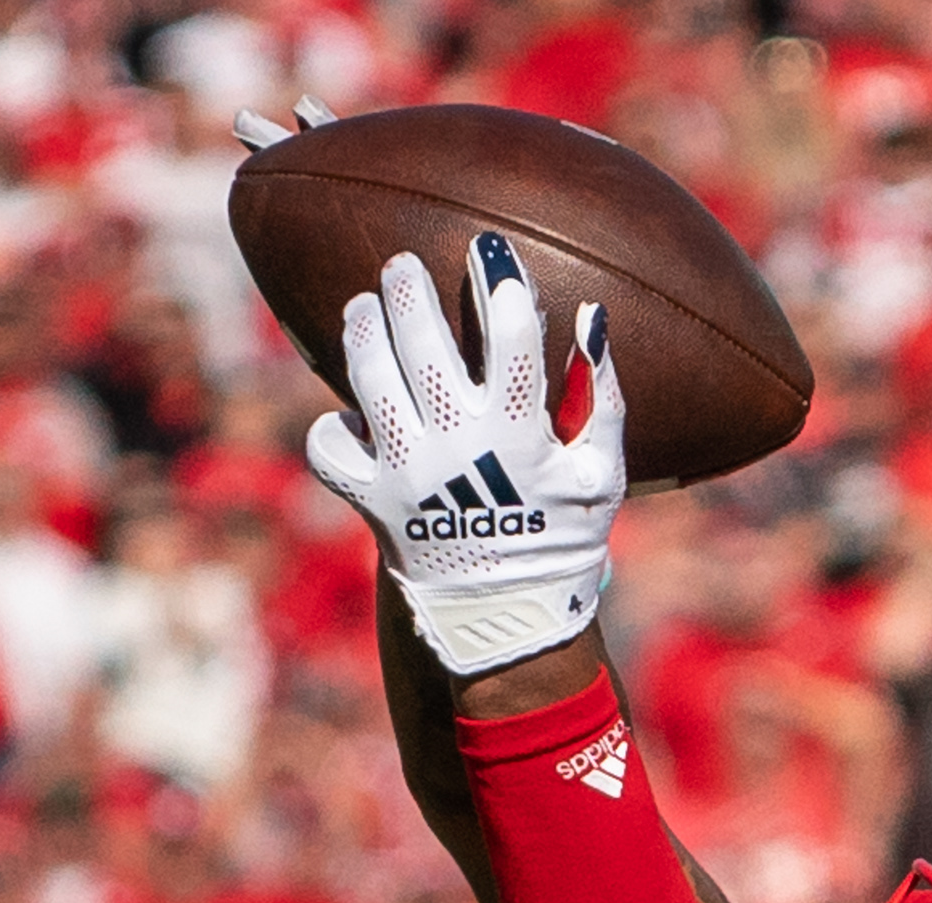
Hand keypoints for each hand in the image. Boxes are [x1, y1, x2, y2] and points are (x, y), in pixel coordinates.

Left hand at [307, 235, 625, 676]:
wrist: (509, 620)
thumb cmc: (561, 533)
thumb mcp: (601, 472)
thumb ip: (602, 398)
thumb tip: (590, 317)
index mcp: (520, 435)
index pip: (510, 339)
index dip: (500, 284)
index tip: (489, 253)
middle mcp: (457, 448)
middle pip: (421, 340)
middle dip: (408, 287)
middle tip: (403, 267)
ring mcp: (408, 473)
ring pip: (367, 374)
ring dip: (362, 327)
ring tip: (366, 309)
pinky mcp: (371, 500)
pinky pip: (330, 445)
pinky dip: (334, 424)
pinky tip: (357, 415)